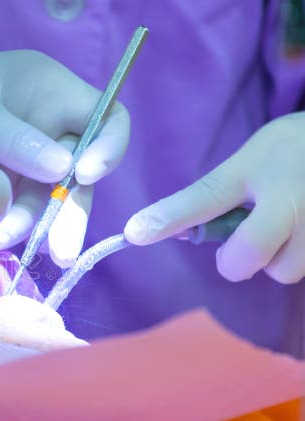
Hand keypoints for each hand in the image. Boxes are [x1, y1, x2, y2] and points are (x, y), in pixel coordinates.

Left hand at [124, 112, 304, 283]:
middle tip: (246, 240)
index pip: (206, 199)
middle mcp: (295, 202)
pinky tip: (301, 230)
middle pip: (252, 259)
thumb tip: (159, 229)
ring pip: (285, 271)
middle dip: (241, 259)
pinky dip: (299, 254)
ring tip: (287, 226)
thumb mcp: (252, 159)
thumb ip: (216, 194)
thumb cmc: (295, 149)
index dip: (168, 219)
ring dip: (278, 257)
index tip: (132, 233)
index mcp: (262, 174)